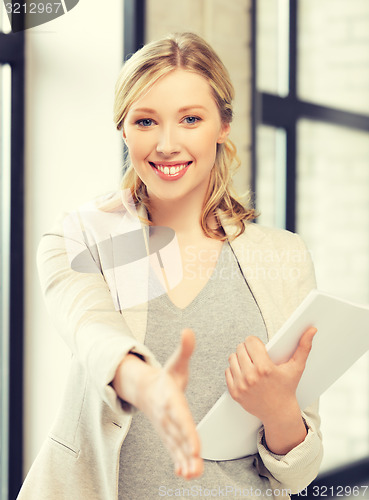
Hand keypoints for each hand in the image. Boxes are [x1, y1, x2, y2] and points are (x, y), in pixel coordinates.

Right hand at [114, 328, 202, 478]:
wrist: (145, 389)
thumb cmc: (166, 377)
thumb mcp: (176, 362)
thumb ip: (184, 349)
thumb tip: (188, 330)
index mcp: (170, 399)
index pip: (181, 417)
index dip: (188, 433)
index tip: (196, 447)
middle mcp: (167, 416)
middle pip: (178, 436)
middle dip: (187, 452)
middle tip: (196, 468)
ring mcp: (166, 428)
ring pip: (176, 447)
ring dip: (185, 461)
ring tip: (194, 475)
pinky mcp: (168, 435)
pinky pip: (174, 451)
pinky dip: (179, 462)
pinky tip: (188, 474)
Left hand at [225, 327, 316, 452]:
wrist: (279, 413)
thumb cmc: (287, 387)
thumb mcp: (296, 367)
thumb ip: (304, 346)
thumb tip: (312, 329)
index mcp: (265, 368)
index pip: (250, 341)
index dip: (255, 342)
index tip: (259, 347)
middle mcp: (251, 377)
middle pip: (240, 348)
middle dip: (248, 349)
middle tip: (255, 355)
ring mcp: (241, 385)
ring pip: (232, 358)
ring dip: (240, 358)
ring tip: (250, 363)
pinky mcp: (234, 393)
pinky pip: (227, 371)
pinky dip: (234, 371)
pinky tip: (244, 373)